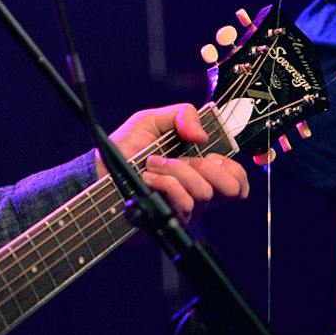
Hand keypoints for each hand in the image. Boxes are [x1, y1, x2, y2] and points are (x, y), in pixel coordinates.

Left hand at [102, 103, 250, 220]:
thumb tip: (202, 135)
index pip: (238, 182)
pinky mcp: (168, 220)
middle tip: (185, 158)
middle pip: (230, 189)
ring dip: (176, 170)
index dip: (233, 169)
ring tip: (152, 165)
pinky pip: (184, 202)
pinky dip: (165, 183)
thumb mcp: (153, 119)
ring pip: (203, 192)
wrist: (97, 170)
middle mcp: (196, 193)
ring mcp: (183, 209)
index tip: (211, 155)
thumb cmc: (126, 147)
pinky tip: (147, 178)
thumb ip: (183, 114)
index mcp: (201, 171)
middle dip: (209, 167)